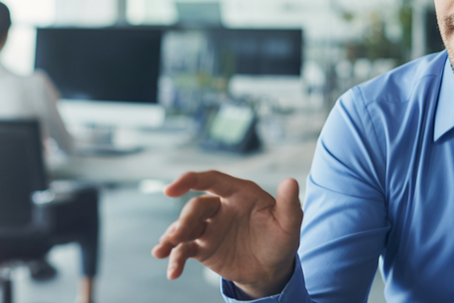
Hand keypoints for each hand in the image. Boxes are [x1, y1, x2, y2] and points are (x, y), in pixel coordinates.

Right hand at [151, 171, 301, 297]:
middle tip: (177, 236)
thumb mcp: (289, 223)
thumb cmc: (281, 240)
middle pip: (196, 207)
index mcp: (238, 193)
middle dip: (184, 220)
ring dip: (171, 237)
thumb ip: (289, 204)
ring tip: (161, 251)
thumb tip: (291, 181)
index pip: (211, 180)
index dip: (191, 180)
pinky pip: (184, 250)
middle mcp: (219, 207)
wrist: (271, 270)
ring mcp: (209, 227)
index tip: (172, 188)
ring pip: (184, 227)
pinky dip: (176, 259)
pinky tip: (172, 272)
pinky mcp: (202, 247)